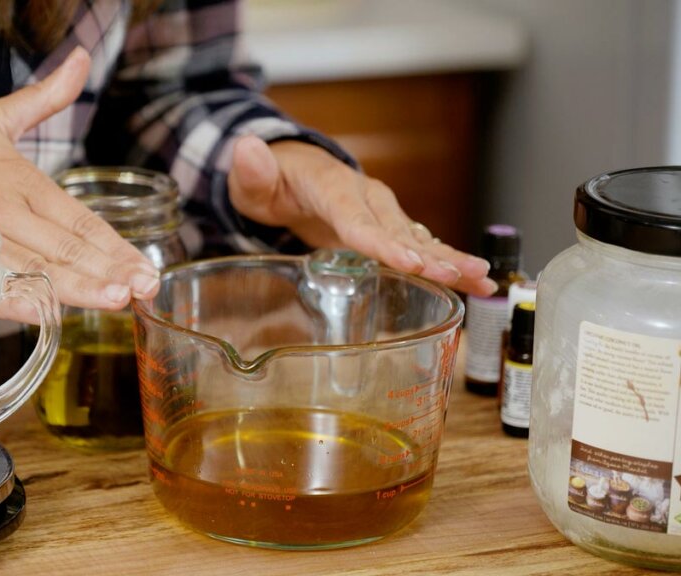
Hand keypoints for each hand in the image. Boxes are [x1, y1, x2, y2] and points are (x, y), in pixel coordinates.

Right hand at [0, 47, 159, 316]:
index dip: (115, 248)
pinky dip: (13, 301)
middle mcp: (3, 209)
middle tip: (143, 291)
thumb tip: (81, 58)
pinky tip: (46, 314)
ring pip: (32, 269)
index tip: (146, 270)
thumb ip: (45, 97)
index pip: (80, 221)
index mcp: (19, 179)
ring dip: (75, 288)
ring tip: (114, 302)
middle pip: (64, 247)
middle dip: (108, 272)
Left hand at [226, 135, 495, 296]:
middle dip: (433, 256)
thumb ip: (251, 171)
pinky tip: (474, 283)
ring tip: (484, 282)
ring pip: (419, 239)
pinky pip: (419, 246)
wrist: (287, 169)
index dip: (383, 241)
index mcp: (333, 188)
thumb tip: (246, 150)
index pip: (358, 219)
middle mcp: (366, 197)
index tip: (408, 260)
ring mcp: (381, 212)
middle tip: (464, 275)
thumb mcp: (251, 178)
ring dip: (452, 261)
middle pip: (400, 231)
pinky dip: (446, 263)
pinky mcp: (387, 227)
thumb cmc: (269, 180)